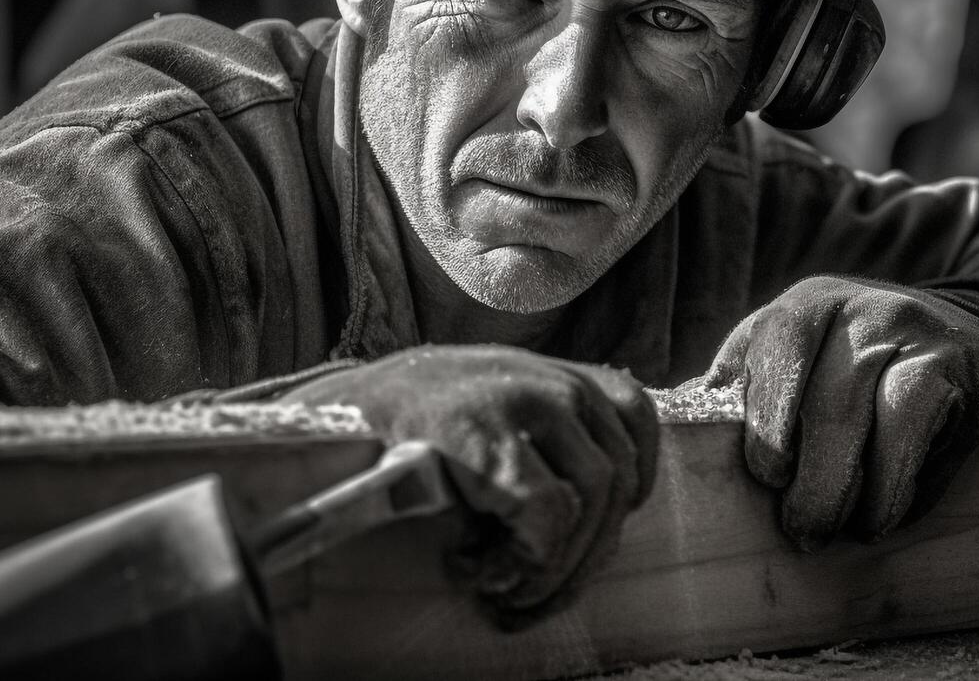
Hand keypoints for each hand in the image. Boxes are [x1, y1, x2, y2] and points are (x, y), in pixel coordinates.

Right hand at [280, 345, 657, 624]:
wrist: (342, 414)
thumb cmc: (423, 434)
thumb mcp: (501, 420)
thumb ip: (553, 451)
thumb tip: (592, 545)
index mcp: (567, 377)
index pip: (636, 429)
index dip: (625, 494)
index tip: (581, 536)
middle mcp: (559, 383)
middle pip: (616, 485)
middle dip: (581, 561)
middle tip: (532, 601)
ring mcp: (530, 403)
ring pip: (589, 506)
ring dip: (550, 568)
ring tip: (501, 589)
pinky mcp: (492, 436)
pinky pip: (547, 516)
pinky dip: (520, 559)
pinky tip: (474, 567)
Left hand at [701, 277, 978, 549]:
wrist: (963, 333)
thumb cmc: (853, 362)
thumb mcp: (797, 357)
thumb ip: (745, 387)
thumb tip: (673, 437)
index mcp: (806, 304)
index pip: (777, 350)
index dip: (767, 418)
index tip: (765, 477)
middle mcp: (861, 309)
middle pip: (826, 400)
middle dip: (809, 478)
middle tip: (799, 530)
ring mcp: (912, 334)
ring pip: (874, 417)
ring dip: (849, 489)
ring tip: (833, 530)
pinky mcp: (956, 368)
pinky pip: (917, 431)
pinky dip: (893, 485)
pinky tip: (879, 516)